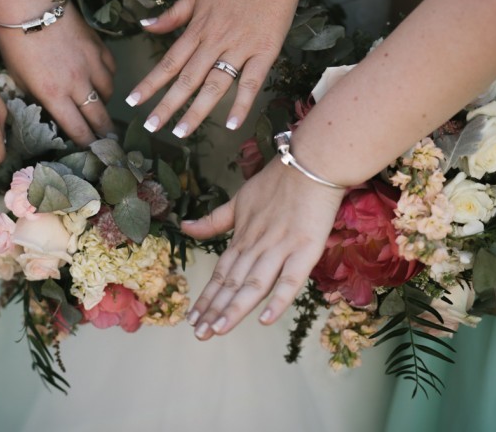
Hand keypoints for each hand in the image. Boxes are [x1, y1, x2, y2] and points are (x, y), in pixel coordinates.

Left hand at [0, 3, 116, 145]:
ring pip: (108, 94)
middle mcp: (78, 84)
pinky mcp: (99, 47)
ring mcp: (92, 65)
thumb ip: (38, 96)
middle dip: (103, 131)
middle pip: (100, 117)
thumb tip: (49, 108)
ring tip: (97, 105)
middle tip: (104, 138)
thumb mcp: (19, 77)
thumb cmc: (15, 41)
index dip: (85, 143)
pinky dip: (107, 79)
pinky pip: (110, 71)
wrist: (30, 2)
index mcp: (54, 95)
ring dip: (103, 102)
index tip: (89, 148)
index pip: (78, 130)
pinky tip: (99, 79)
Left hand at [125, 0, 300, 136]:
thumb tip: (145, 25)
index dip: (150, 83)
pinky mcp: (265, 52)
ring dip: (196, 111)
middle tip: (151, 127)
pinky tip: (230, 125)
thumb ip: (173, 15)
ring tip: (180, 133)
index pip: (168, 62)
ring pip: (214, 85)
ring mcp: (240, 48)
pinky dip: (241, 104)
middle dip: (166, 105)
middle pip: (186, 79)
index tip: (133, 101)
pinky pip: (251, 83)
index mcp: (197, 28)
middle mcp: (214, 41)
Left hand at [182, 158, 344, 339]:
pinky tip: (265, 319)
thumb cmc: (278, 181)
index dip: (206, 296)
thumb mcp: (240, 199)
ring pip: (253, 284)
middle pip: (232, 283)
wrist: (311, 162)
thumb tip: (185, 227)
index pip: (220, 273)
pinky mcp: (306, 249)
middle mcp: (257, 245)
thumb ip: (215, 220)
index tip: (192, 318)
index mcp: (242, 237)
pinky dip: (278, 299)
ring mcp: (280, 248)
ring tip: (218, 330)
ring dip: (235, 308)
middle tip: (199, 334)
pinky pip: (290, 278)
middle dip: (214, 309)